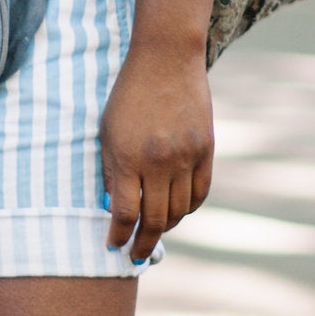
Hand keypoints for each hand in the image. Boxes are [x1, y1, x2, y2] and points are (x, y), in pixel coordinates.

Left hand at [99, 40, 213, 261]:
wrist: (166, 60)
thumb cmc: (128, 94)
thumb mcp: (108, 131)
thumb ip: (112, 171)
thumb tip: (114, 209)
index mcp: (129, 157)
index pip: (126, 213)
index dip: (119, 236)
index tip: (114, 246)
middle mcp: (159, 162)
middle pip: (155, 219)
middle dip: (143, 243)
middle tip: (136, 255)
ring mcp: (186, 157)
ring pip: (180, 210)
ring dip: (166, 227)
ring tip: (154, 232)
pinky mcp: (206, 150)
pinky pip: (200, 193)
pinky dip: (189, 208)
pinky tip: (177, 212)